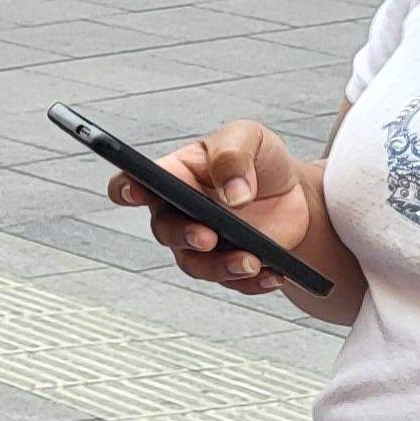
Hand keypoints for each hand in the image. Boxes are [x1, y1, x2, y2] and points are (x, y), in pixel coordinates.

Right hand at [114, 120, 316, 295]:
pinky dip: (253, 281)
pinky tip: (273, 274)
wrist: (294, 193)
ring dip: (221, 266)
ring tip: (252, 262)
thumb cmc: (260, 159)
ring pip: (196, 264)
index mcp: (173, 176)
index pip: (133, 183)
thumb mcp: (250, 139)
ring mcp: (201, 243)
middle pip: (165, 230)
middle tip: (207, 237)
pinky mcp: (226, 265)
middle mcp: (178, 213)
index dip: (126, 188)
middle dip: (184, 236)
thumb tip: (234, 195)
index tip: (134, 192)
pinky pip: (232, 281)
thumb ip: (234, 157)